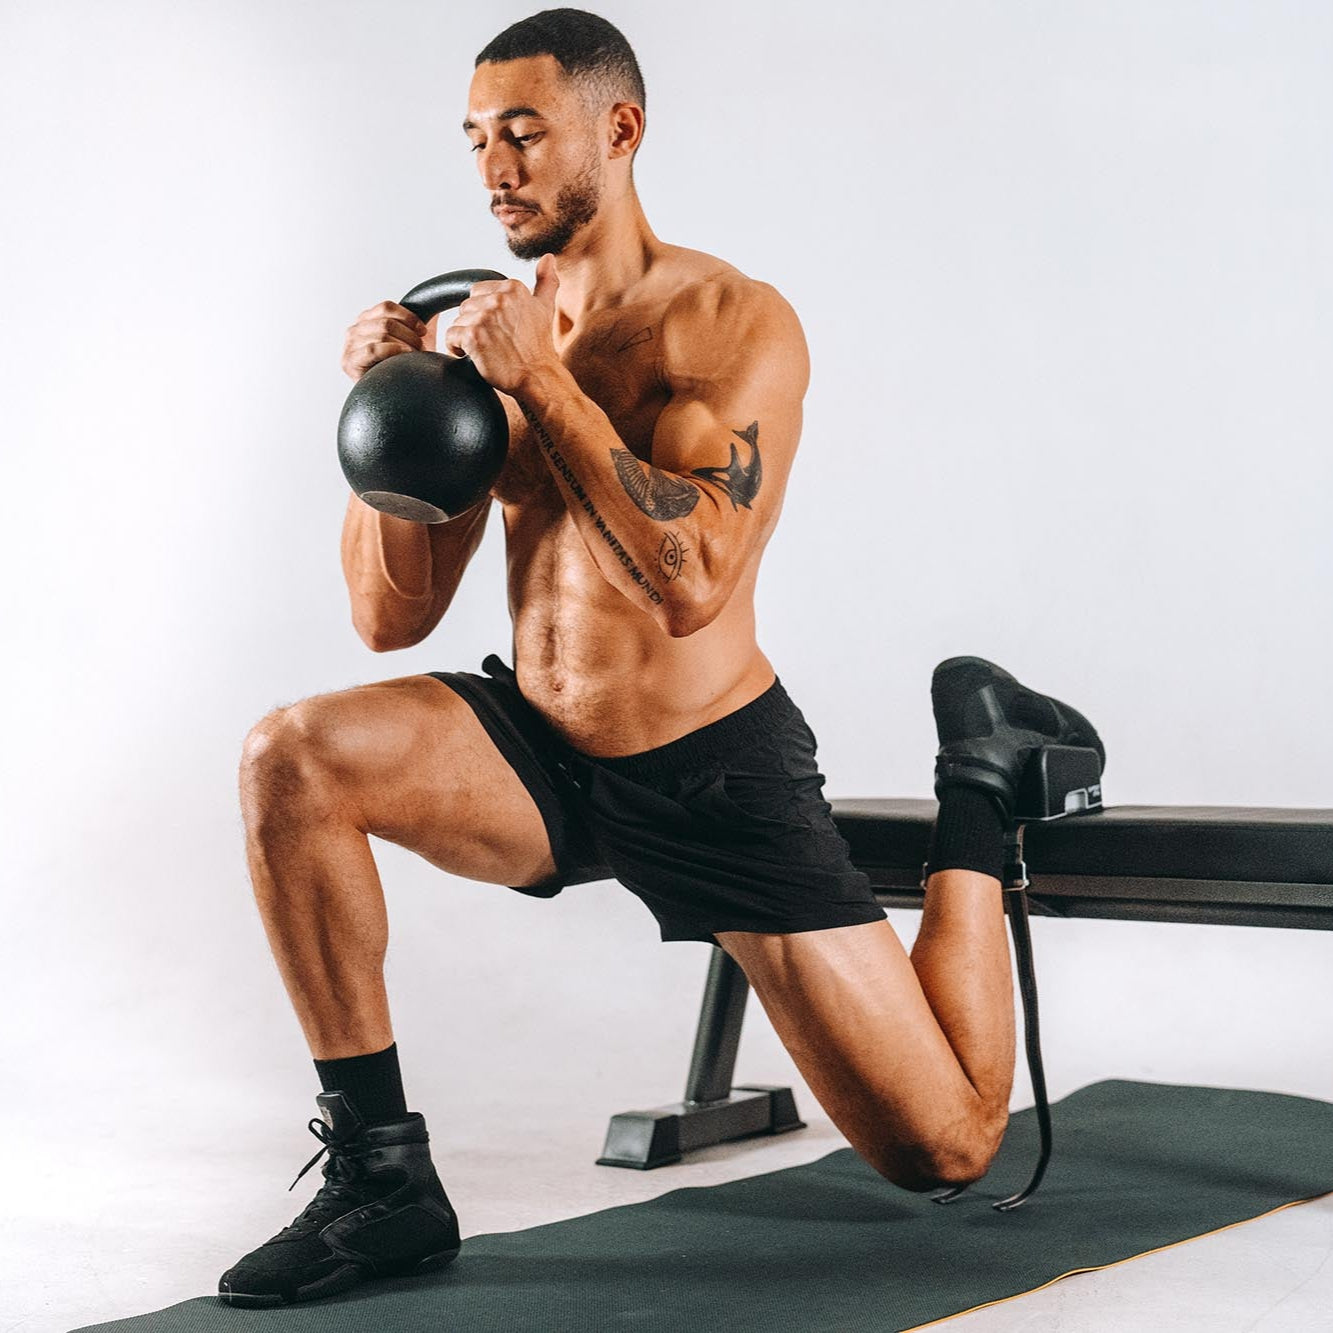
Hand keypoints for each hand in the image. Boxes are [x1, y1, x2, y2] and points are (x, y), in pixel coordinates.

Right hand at [341, 301, 435, 379]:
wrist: (394, 399)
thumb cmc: (402, 368)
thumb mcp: (409, 340)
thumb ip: (414, 322)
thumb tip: (435, 301)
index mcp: (366, 320)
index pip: (386, 307)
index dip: (408, 317)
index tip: (423, 331)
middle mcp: (354, 330)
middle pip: (386, 321)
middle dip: (409, 335)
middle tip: (421, 349)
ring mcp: (349, 345)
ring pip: (382, 333)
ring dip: (404, 345)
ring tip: (414, 357)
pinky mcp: (348, 361)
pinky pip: (373, 348)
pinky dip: (393, 351)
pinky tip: (404, 359)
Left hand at [443, 253, 561, 395]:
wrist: (538, 376)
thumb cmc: (539, 345)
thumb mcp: (545, 308)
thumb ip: (545, 281)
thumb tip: (548, 258)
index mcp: (512, 288)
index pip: (478, 292)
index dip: (484, 312)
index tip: (497, 329)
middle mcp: (498, 299)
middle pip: (467, 306)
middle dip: (474, 324)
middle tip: (491, 341)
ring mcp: (485, 317)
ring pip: (458, 322)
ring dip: (466, 337)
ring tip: (484, 350)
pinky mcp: (473, 336)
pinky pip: (451, 337)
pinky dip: (457, 348)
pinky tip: (472, 356)